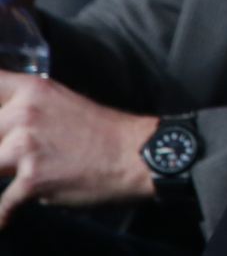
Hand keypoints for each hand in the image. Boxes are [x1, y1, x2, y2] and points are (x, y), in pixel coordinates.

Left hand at [0, 74, 156, 223]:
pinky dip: (3, 214)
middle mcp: (25, 113)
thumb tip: (0, 126)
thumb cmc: (101, 132)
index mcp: (30, 89)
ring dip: (3, 176)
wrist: (135, 154)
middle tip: (15, 158)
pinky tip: (8, 215)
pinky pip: (0, 205)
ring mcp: (26, 145)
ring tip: (18, 179)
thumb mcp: (57, 102)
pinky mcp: (33, 178)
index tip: (1, 129)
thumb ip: (22, 108)